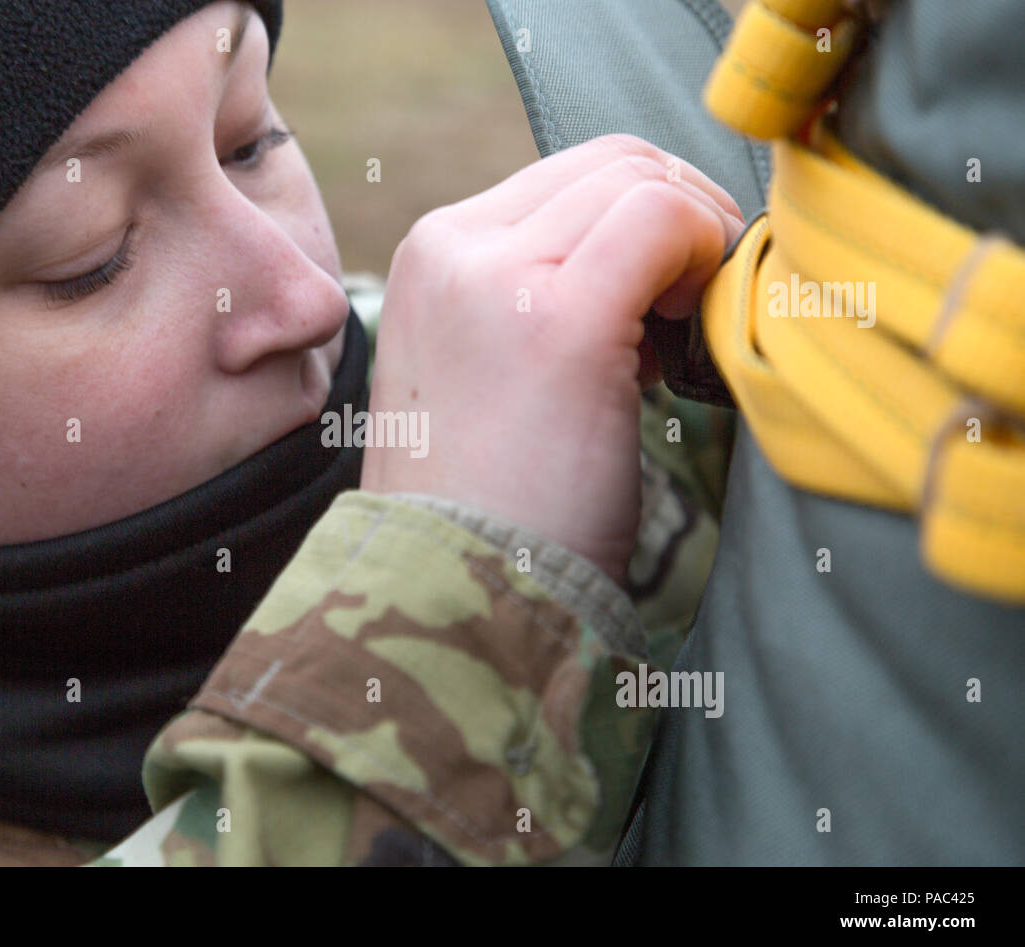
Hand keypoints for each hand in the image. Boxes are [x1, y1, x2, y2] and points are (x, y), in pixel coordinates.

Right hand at [361, 134, 743, 584]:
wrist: (449, 595)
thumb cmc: (483, 500)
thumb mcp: (477, 366)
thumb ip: (528, 290)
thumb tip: (642, 253)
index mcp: (430, 255)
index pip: (568, 174)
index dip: (643, 213)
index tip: (667, 293)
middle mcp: (452, 246)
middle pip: (611, 162)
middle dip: (681, 212)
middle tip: (698, 300)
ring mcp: (498, 275)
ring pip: (640, 180)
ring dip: (696, 237)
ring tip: (687, 329)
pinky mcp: (560, 319)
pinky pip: (665, 220)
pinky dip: (705, 253)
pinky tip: (689, 334)